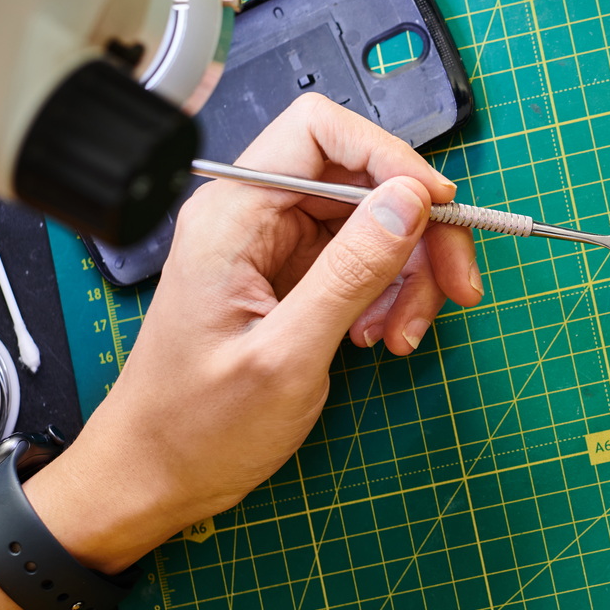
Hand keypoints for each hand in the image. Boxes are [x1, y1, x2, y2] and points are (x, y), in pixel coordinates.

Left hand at [29, 94, 482, 569]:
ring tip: (405, 334)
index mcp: (233, 216)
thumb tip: (411, 199)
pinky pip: (361, 262)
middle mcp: (253, 217)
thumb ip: (352, 272)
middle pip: (362, 179)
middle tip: (455, 287)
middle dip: (418, 230)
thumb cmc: (195, 428)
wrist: (154, 479)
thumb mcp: (287, 355)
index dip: (391, 157)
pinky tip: (381, 337)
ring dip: (410, 274)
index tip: (438, 207)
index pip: (322, 130)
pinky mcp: (290, 279)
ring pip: (373, 223)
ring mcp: (272, 248)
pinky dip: (389, 296)